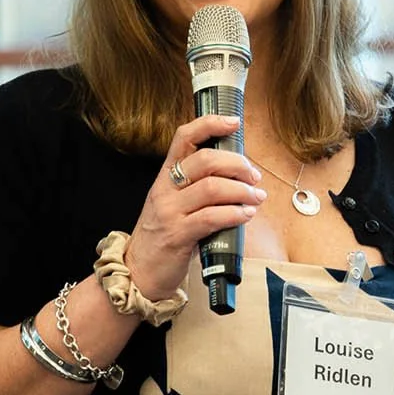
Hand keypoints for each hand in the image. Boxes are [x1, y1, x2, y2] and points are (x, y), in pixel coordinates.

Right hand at [127, 115, 265, 296]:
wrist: (138, 272)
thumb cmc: (162, 238)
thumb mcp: (173, 204)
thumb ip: (197, 187)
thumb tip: (237, 174)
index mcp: (165, 177)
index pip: (184, 138)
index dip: (209, 124)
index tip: (233, 122)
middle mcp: (165, 189)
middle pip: (205, 160)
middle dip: (237, 164)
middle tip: (253, 176)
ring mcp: (170, 212)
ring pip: (212, 187)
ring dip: (242, 190)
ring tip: (255, 197)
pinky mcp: (178, 235)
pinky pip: (212, 217)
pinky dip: (235, 213)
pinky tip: (246, 214)